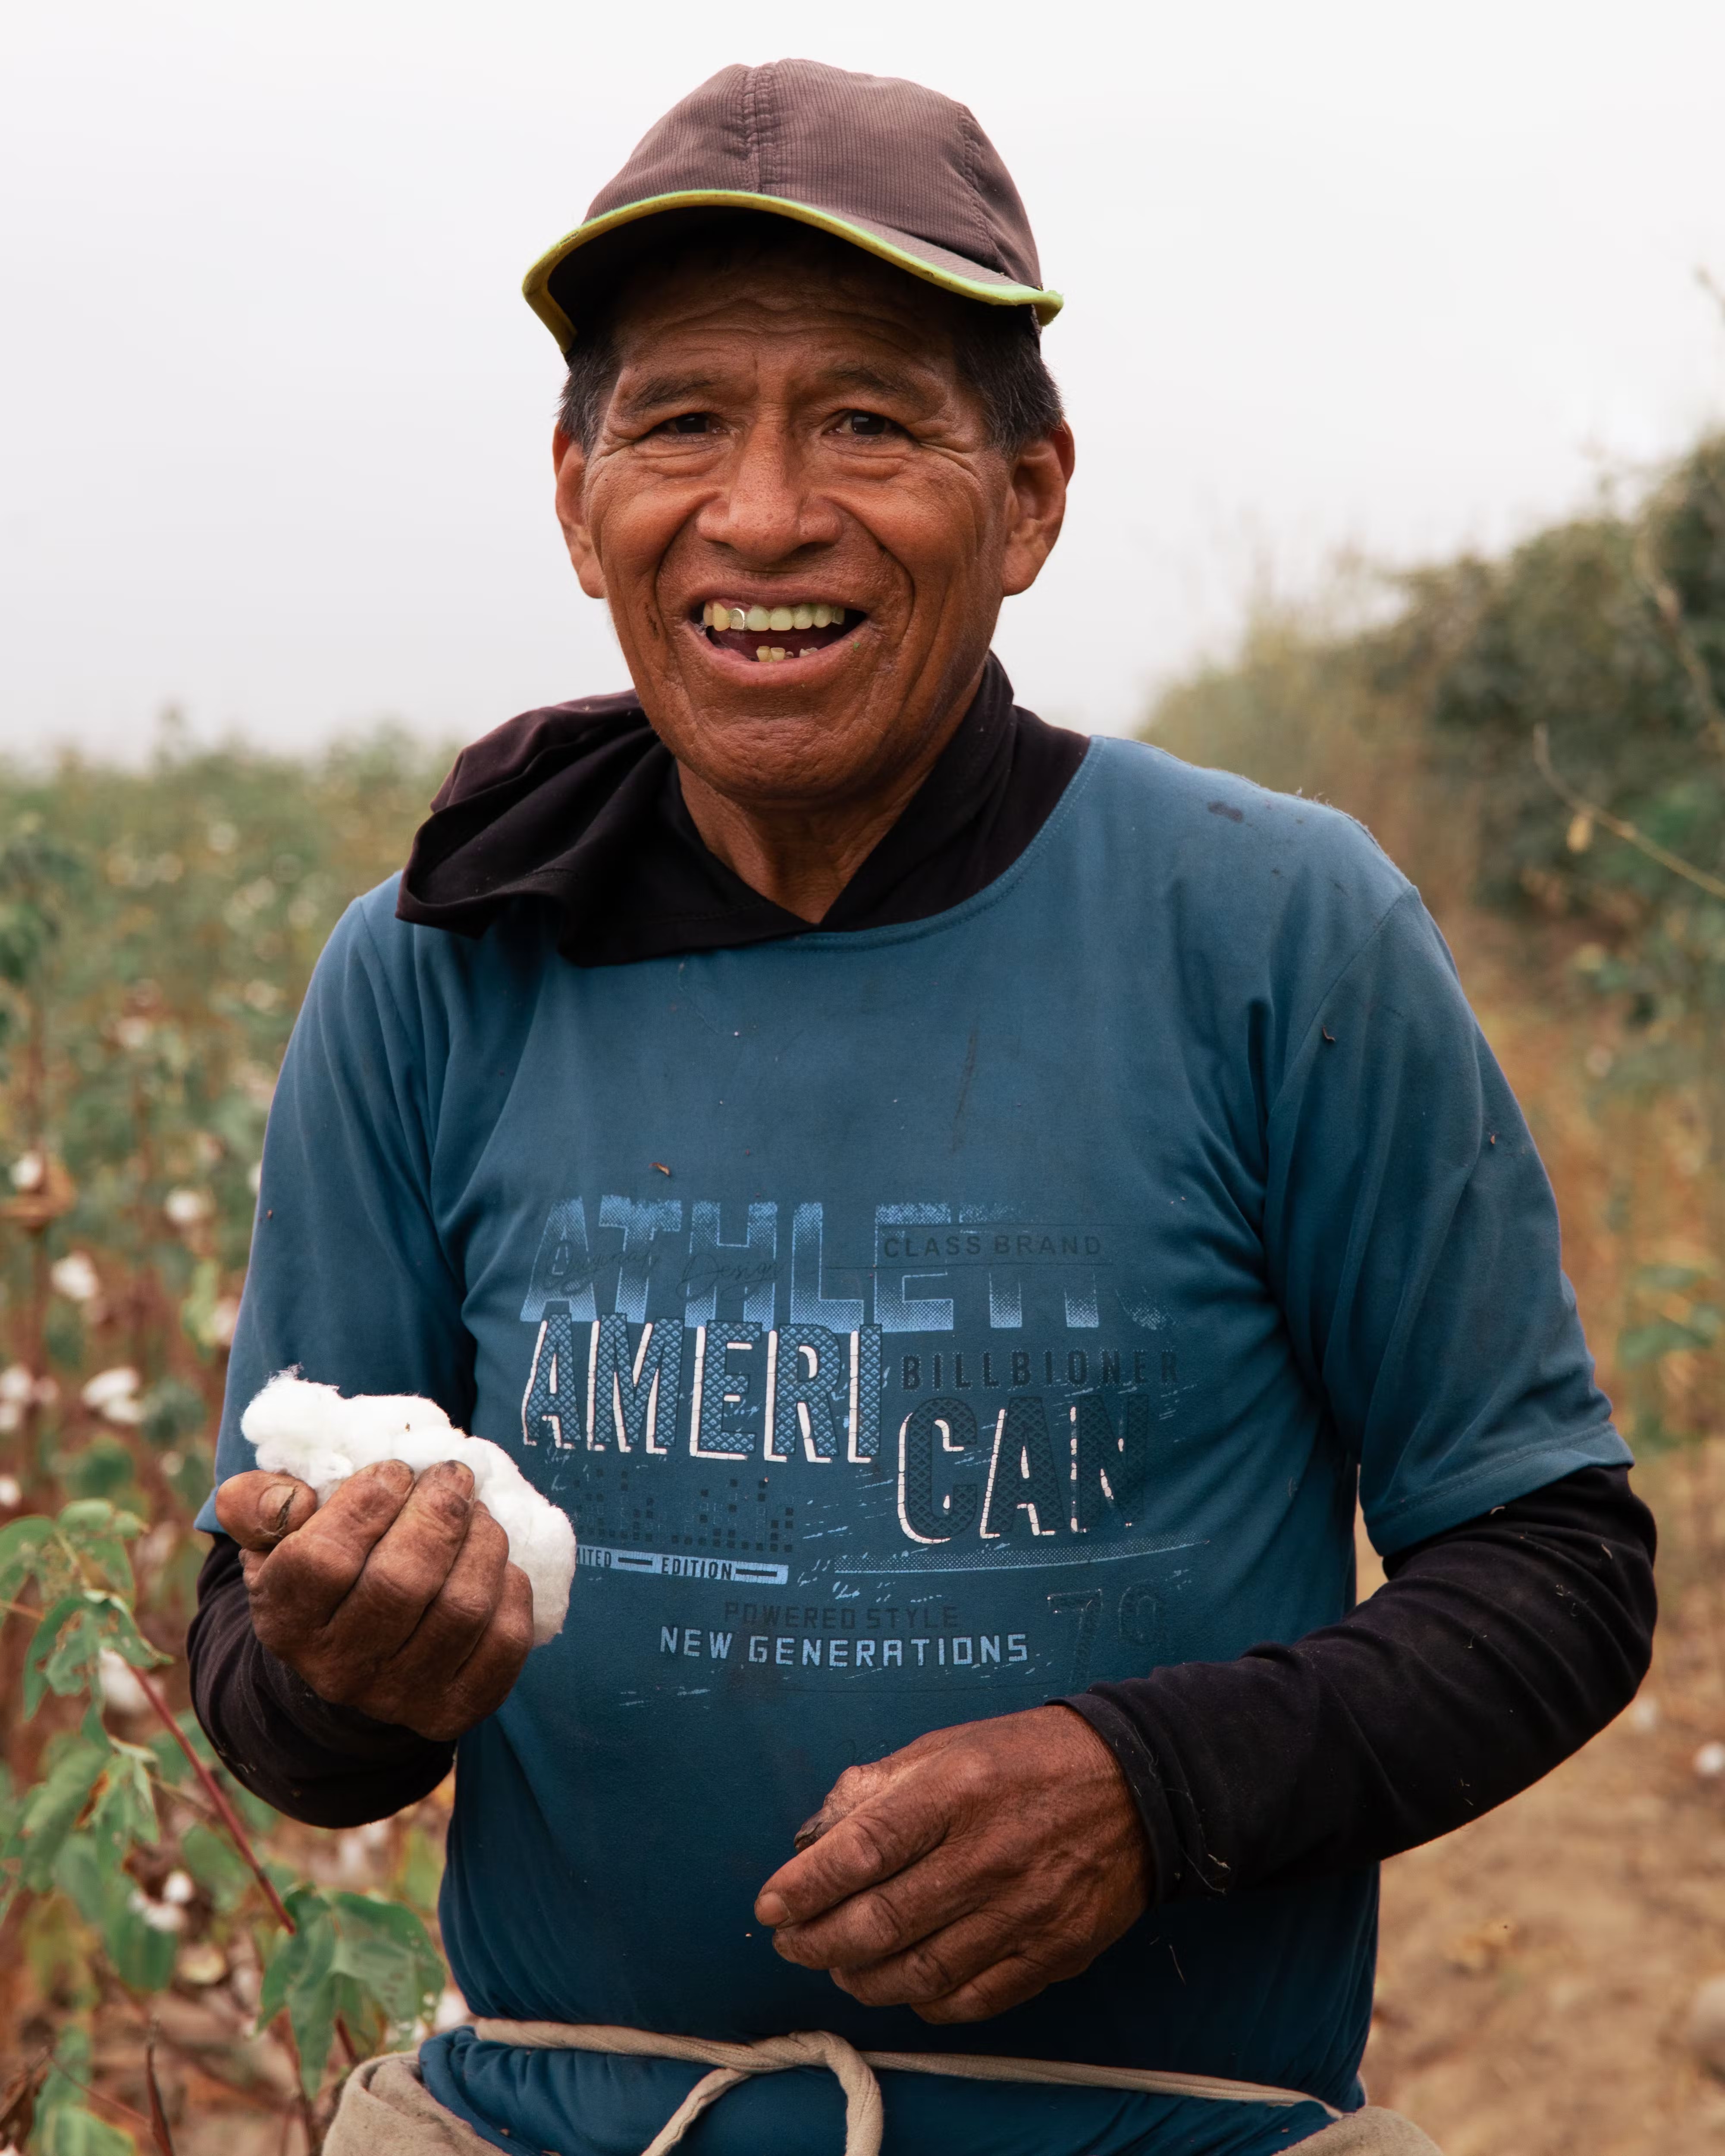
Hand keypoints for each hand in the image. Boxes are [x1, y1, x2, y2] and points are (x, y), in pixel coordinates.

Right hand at [214, 1460, 534, 1742]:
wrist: (349, 1659)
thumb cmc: (319, 1572)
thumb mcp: (273, 1534)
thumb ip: (259, 1503)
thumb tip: (290, 1497)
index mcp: (286, 1619)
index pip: (323, 1560)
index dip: (368, 1502)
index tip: (396, 1470)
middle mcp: (337, 1670)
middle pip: (402, 1583)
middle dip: (439, 1513)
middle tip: (454, 1474)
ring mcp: (399, 1697)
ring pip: (461, 1609)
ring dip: (483, 1544)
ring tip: (479, 1512)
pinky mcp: (455, 1709)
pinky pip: (504, 1643)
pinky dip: (511, 1590)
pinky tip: (497, 1563)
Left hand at [754, 1705, 1150, 2022]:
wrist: (1140, 1785)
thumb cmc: (1029, 1757)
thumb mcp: (946, 1744)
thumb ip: (876, 1787)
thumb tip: (815, 1837)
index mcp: (956, 1790)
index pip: (861, 1850)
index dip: (804, 1886)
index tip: (770, 1905)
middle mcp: (988, 1853)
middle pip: (881, 1921)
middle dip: (817, 1941)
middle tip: (790, 1942)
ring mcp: (1024, 1909)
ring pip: (920, 1971)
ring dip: (862, 1977)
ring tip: (838, 1964)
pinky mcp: (1054, 1951)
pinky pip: (973, 1998)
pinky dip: (925, 2001)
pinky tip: (903, 1985)